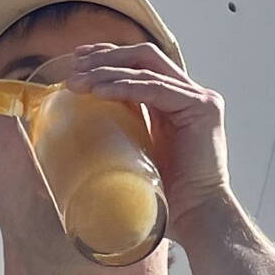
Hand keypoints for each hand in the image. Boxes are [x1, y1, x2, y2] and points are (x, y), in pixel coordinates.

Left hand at [35, 40, 233, 237]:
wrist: (195, 219)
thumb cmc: (163, 195)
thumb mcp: (135, 152)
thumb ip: (122, 129)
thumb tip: (78, 125)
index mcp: (175, 102)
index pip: (141, 64)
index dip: (109, 56)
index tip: (77, 59)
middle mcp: (190, 94)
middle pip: (144, 56)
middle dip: (105, 56)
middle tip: (73, 66)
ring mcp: (199, 99)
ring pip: (147, 67)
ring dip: (107, 71)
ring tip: (77, 83)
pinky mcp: (201, 109)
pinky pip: (155, 88)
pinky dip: (124, 87)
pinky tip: (98, 92)